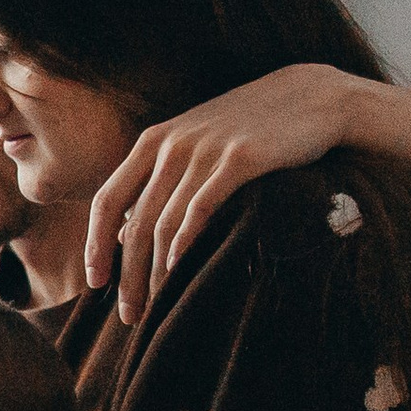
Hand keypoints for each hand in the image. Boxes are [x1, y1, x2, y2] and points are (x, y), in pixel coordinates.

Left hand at [85, 65, 359, 321]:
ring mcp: (206, 149)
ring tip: (157, 305)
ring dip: (157, 272)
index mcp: (153, 143)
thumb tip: (123, 238)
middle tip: (130, 314)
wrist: (314, 96)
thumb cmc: (248, 131)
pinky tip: (180, 270)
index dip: (95, 246)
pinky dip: (186, 243)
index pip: (106, 201)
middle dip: (128, 274)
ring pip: (166, 223)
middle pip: (136, 223)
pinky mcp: (242, 157)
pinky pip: (202, 208)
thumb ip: (156, 186)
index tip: (96, 283)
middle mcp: (172, 145)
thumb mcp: (193, 149)